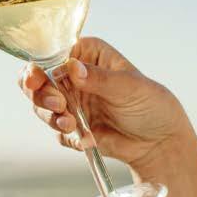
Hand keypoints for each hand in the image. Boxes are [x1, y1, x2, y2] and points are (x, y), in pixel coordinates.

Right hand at [20, 37, 192, 170]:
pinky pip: (56, 130)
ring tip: (72, 125)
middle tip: (58, 105)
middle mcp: (72, 75)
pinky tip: (88, 139)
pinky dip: (67, 136)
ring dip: (51, 116)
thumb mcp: (128, 86)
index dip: (39, 66)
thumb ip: (99, 78)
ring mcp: (70, 101)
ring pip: (41, 106)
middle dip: (41, 94)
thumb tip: (71, 67)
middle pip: (36, 80)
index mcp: (85, 54)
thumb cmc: (151, 105)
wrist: (159, 142)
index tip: (37, 81)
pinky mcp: (71, 126)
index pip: (50, 54)